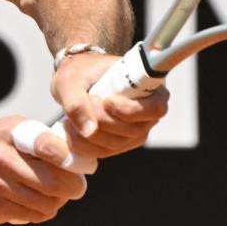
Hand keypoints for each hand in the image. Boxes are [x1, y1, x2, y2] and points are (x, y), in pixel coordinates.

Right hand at [0, 116, 87, 225]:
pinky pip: (30, 216)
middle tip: (77, 188)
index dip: (71, 159)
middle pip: (53, 181)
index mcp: (8, 133)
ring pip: (45, 203)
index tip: (86, 166)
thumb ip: (39, 140)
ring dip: (56, 203)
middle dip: (73, 188)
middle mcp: (0, 157)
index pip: (47, 145)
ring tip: (55, 197)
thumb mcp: (7, 131)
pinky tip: (36, 206)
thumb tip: (78, 159)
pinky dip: (39, 213)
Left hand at [51, 51, 169, 159]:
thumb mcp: (71, 79)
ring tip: (71, 115)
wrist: (76, 80)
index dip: (131, 110)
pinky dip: (83, 143)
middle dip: (101, 120)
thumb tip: (89, 131)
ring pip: (116, 143)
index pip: (155, 108)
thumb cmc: (80, 73)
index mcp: (149, 87)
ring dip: (88, 132)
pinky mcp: (120, 144)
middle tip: (80, 103)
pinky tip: (71, 128)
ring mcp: (135, 131)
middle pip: (133, 130)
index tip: (107, 101)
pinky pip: (103, 152)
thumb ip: (76, 101)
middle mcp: (148, 113)